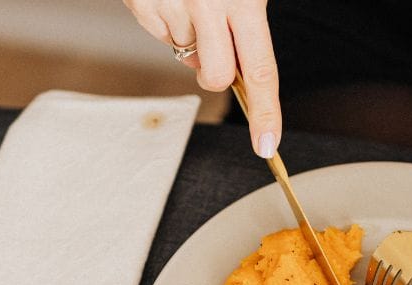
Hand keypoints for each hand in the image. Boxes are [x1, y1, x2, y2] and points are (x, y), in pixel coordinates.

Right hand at [124, 0, 279, 157]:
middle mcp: (210, 4)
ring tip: (191, 1)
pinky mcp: (144, 5)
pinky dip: (167, 22)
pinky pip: (160, 35)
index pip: (261, 71)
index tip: (267, 145)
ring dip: (190, 39)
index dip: (266, 113)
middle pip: (217, 78)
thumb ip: (244, 28)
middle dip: (214, 75)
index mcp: (245, 0)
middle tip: (212, 47)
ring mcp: (175, 5)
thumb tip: (233, 75)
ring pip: (185, 56)